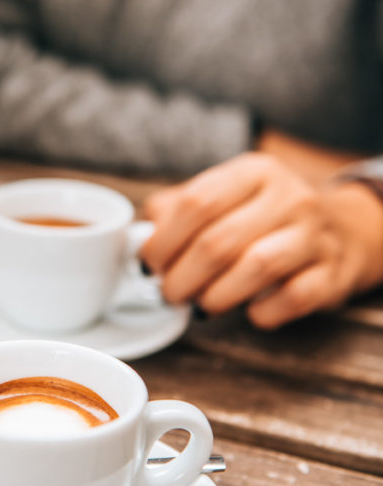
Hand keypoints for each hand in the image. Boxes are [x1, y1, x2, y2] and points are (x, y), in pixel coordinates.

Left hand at [140, 153, 382, 327]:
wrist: (341, 230)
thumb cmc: (263, 217)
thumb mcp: (225, 196)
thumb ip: (178, 209)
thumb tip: (143, 238)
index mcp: (254, 172)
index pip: (197, 202)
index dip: (164, 241)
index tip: (149, 266)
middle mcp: (289, 197)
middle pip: (219, 241)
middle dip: (182, 278)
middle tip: (171, 295)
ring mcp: (314, 235)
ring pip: (256, 267)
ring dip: (216, 296)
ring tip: (202, 306)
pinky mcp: (331, 273)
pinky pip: (292, 298)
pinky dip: (262, 313)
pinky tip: (249, 312)